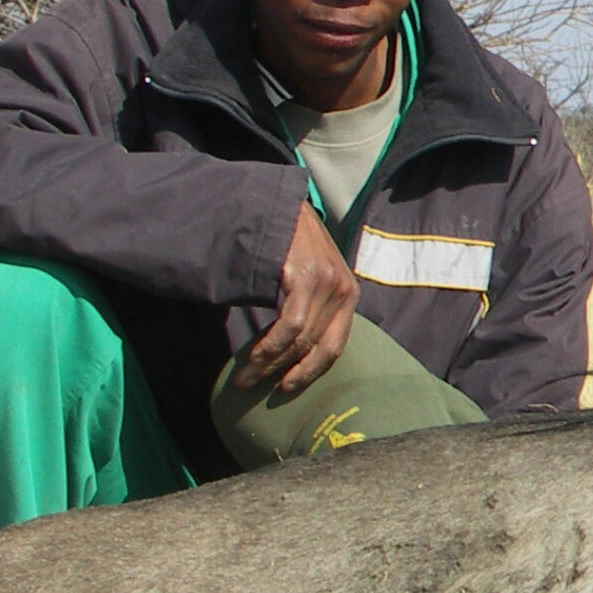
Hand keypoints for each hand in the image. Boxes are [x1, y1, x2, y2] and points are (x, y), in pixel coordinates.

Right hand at [238, 202, 359, 397]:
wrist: (276, 205)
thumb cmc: (289, 245)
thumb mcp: (310, 276)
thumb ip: (311, 307)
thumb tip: (292, 350)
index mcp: (349, 294)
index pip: (335, 345)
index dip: (311, 371)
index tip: (287, 387)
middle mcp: (344, 289)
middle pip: (315, 346)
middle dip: (282, 372)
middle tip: (252, 386)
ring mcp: (327, 282)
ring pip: (301, 339)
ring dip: (269, 363)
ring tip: (244, 377)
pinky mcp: (307, 276)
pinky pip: (290, 324)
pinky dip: (271, 346)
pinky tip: (254, 356)